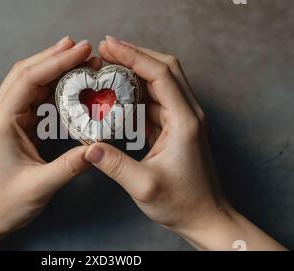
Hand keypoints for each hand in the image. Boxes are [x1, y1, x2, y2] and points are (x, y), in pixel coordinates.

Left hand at [0, 37, 99, 249]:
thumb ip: (70, 166)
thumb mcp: (40, 186)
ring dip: (55, 67)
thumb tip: (98, 148)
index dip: (58, 61)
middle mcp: (1, 112)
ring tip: (82, 60)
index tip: (82, 50)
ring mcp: (7, 115)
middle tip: (86, 48)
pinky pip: (35, 95)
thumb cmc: (6, 201)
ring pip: (31, 79)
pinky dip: (53, 84)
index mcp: (2, 121)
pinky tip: (70, 82)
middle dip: (57, 56)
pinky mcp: (16, 122)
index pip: (30, 79)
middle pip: (29, 71)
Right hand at [87, 36, 285, 250]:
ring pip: (161, 82)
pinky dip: (137, 92)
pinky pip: (156, 101)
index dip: (133, 55)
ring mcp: (183, 120)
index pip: (160, 74)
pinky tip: (118, 95)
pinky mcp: (176, 129)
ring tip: (108, 67)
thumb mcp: (144, 186)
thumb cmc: (183, 203)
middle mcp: (187, 114)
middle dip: (135, 54)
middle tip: (106, 49)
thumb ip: (115, 165)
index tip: (108, 46)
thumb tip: (88, 147)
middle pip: (164, 68)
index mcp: (185, 121)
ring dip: (136, 71)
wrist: (206, 218)